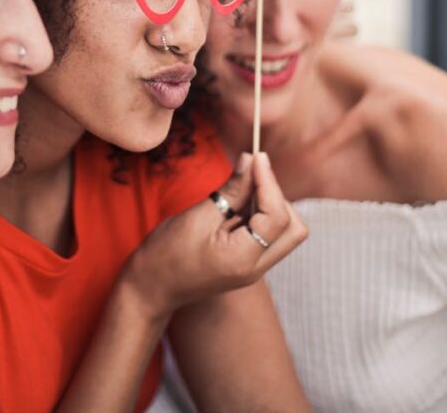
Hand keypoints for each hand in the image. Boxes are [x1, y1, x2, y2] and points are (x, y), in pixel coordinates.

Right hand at [121, 152, 307, 320]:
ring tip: (239, 189)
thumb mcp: (197, 217)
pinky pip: (268, 235)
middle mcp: (256, 269)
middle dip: (278, 196)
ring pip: (285, 231)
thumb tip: (251, 160)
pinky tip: (236, 203)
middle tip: (251, 175)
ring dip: (270, 204)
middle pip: (294, 229)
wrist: (151, 288)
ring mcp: (254, 269)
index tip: (256, 157)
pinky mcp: (248, 263)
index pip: (278, 217)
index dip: (270, 182)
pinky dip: (260, 214)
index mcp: (243, 260)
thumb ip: (230, 191)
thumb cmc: (166, 255)